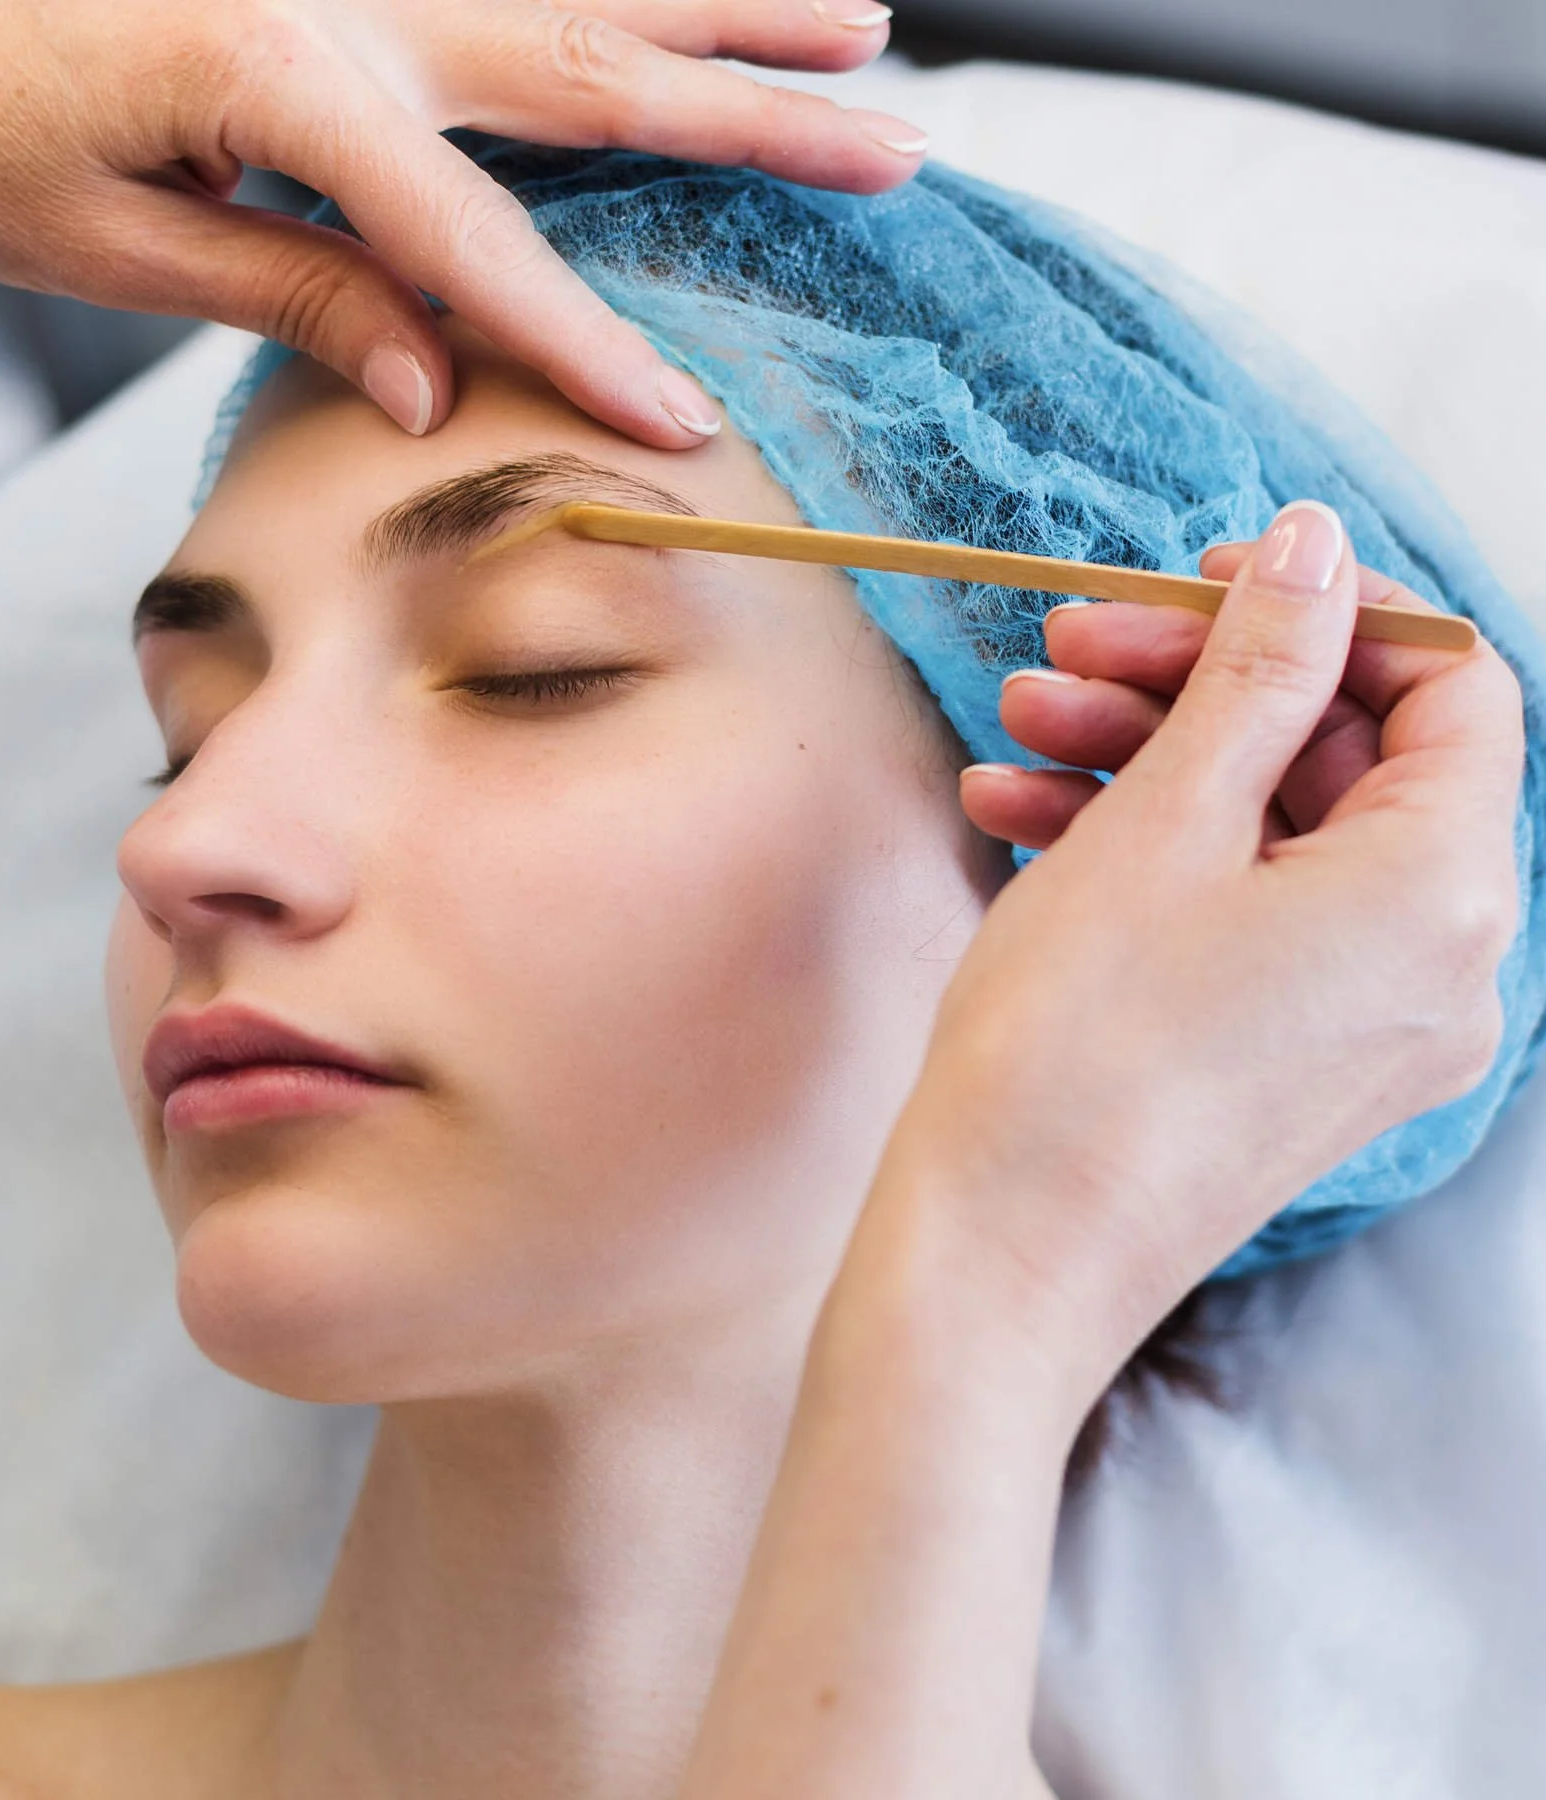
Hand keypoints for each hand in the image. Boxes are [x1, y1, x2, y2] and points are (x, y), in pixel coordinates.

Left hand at [0, 0, 922, 444]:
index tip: (686, 419)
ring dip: (724, 11)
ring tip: (858, 23)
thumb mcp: (121, 250)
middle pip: (591, 66)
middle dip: (755, 117)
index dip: (587, 340)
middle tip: (890, 140)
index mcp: (288, 70)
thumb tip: (434, 381)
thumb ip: (299, 295)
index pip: (478, 240)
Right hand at [890, 503, 1523, 1404]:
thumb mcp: (1163, 823)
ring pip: (1272, 836)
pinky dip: (1148, 857)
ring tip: (1015, 730)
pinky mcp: (1290, 1061)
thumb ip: (1257, 671)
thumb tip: (1318, 548)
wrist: (997, 1257)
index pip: (1449, 688)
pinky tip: (1019, 818)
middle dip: (1197, 684)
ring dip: (1147, 762)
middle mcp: (1438, 965)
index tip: (1210, 577)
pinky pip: (1242, 918)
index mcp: (1444, 892)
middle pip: (1341, 760)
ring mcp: (1365, 1024)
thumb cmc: (1074, 1050)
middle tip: (1071, 643)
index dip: (1332, 611)